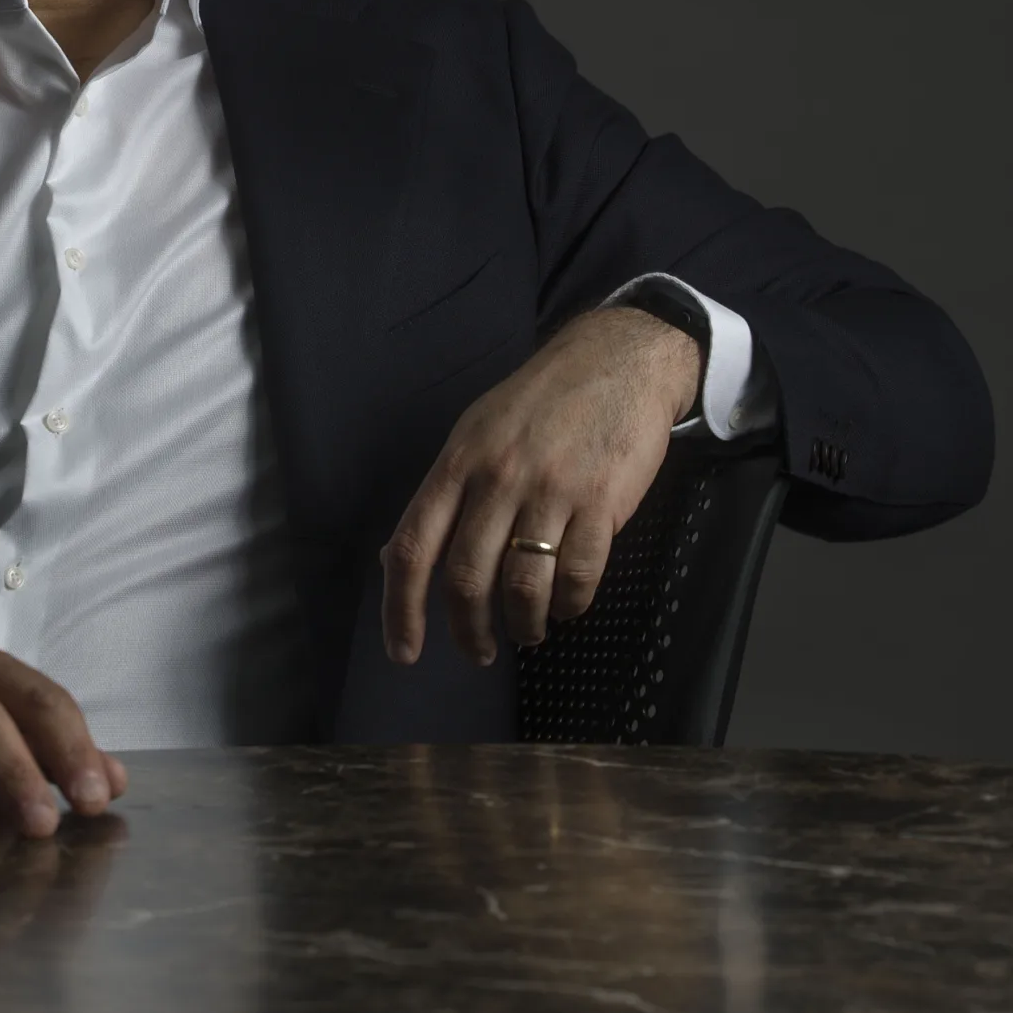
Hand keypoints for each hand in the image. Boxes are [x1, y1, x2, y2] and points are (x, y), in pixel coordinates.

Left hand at [380, 305, 699, 666]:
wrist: (618, 360)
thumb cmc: (541, 402)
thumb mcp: (474, 434)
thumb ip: (441, 497)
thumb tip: (394, 558)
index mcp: (457, 464)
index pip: (414, 547)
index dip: (402, 609)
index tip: (404, 652)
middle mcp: (497, 480)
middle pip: (468, 578)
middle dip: (470, 630)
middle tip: (480, 651)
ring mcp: (551, 492)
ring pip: (524, 586)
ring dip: (524, 625)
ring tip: (527, 632)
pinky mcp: (602, 503)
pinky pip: (578, 576)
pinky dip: (570, 605)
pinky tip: (567, 605)